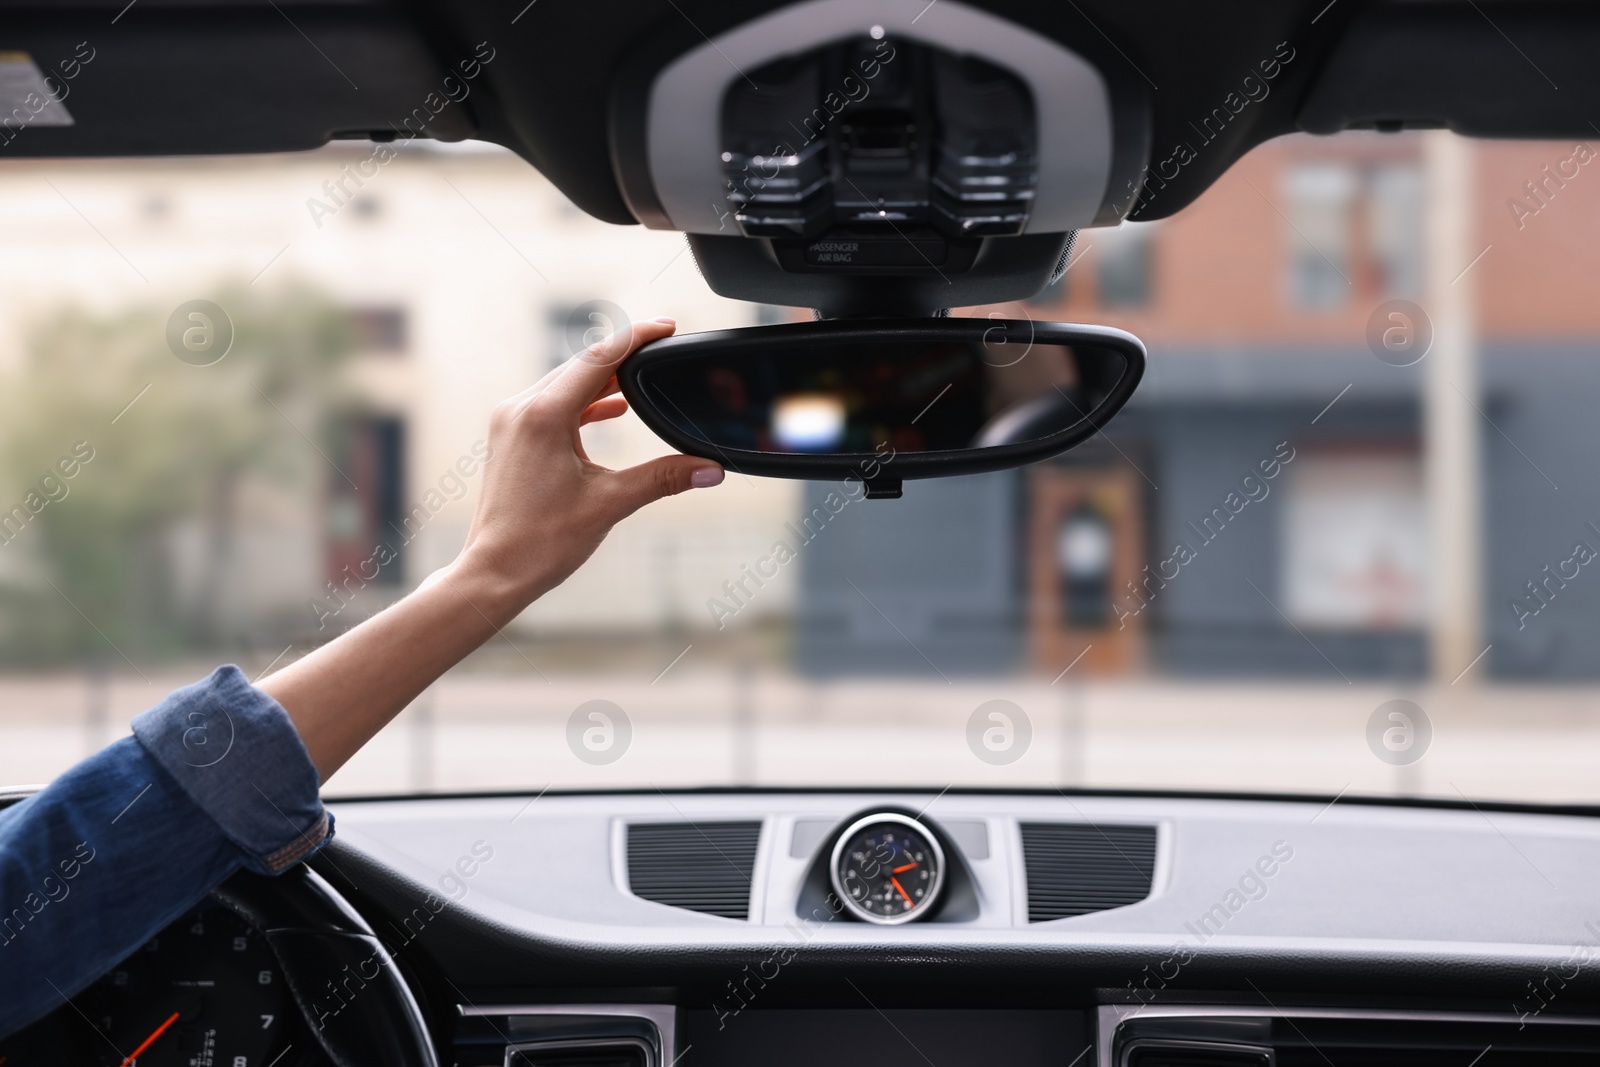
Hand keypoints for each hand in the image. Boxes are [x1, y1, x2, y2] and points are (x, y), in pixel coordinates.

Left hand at [262, 315, 722, 778]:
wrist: (494, 573)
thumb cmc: (541, 543)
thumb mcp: (611, 503)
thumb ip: (663, 478)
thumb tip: (711, 469)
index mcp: (543, 415)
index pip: (598, 360)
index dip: (636, 339)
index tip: (665, 327)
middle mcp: (521, 409)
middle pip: (580, 366)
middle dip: (623, 357)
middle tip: (661, 348)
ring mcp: (511, 422)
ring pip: (565, 384)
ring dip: (603, 380)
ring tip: (643, 378)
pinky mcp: (510, 438)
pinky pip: (552, 405)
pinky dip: (584, 403)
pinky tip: (613, 409)